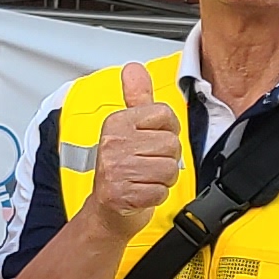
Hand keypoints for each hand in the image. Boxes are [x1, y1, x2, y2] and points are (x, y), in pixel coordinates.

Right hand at [85, 60, 185, 234]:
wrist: (106, 210)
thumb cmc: (122, 169)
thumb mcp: (129, 128)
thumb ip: (137, 97)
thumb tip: (134, 68)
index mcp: (117, 122)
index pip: (165, 117)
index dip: (166, 133)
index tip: (149, 143)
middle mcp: (113, 143)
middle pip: (171, 145)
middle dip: (166, 160)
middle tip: (146, 165)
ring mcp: (115, 169)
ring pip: (169, 169)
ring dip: (162, 180)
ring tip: (144, 179)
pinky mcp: (121, 193)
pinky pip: (160, 191)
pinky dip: (155, 196)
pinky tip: (140, 193)